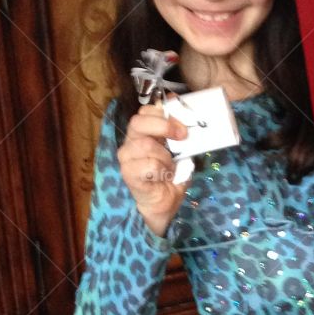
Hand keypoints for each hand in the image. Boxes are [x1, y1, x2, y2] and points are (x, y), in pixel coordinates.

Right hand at [117, 98, 190, 237]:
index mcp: (142, 133)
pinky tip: (163, 177)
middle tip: (182, 136)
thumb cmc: (170, 175)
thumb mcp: (179, 152)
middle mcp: (130, 142)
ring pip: (146, 145)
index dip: (164, 114)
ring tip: (169, 168)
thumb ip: (178, 136)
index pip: (144, 111)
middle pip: (138, 122)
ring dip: (165, 157)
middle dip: (164, 127)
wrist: (163, 203)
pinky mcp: (128, 173)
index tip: (182, 127)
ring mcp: (126, 157)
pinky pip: (149, 165)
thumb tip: (187, 124)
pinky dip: (162, 171)